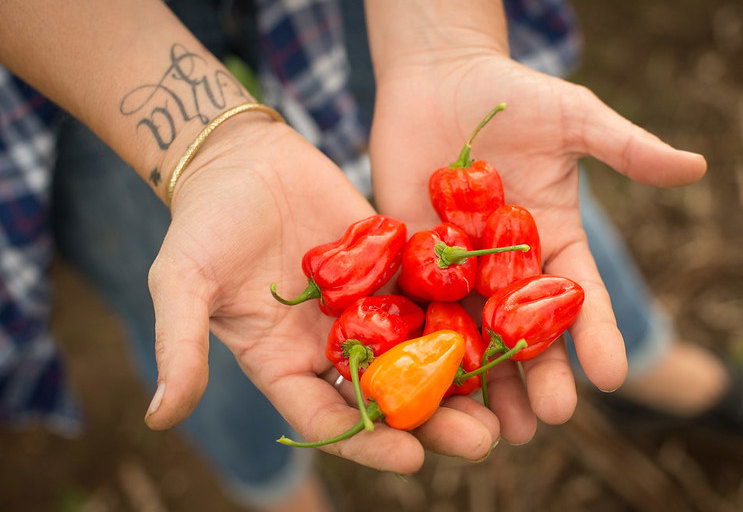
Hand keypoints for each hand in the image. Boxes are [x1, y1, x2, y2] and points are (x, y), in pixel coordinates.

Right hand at [143, 116, 498, 471]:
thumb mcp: (182, 282)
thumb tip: (160, 418)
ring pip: (416, 354)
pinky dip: (460, 315)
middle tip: (482, 441)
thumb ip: (180, 345)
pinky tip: (500, 329)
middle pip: (385, 397)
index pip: (327, 418)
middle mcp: (329, 345)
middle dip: (432, 420)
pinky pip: (427, 297)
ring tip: (503, 401)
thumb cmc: (205, 222)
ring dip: (458, 379)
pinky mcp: (389, 269)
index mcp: (283, 363)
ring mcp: (364, 308)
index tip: (413, 458)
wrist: (241, 160)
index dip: (368, 442)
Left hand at [370, 53, 705, 442]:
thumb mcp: (574, 118)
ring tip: (495, 425)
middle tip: (548, 418)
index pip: (579, 296)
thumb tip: (695, 167)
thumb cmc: (512, 94)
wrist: (439, 78)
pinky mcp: (410, 257)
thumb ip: (625, 147)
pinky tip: (429, 377)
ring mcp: (458, 265)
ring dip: (486, 379)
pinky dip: (425, 340)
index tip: (610, 375)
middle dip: (540, 373)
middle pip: (527, 329)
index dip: (596, 334)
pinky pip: (418, 303)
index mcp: (552, 240)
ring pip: (474, 331)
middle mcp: (507, 264)